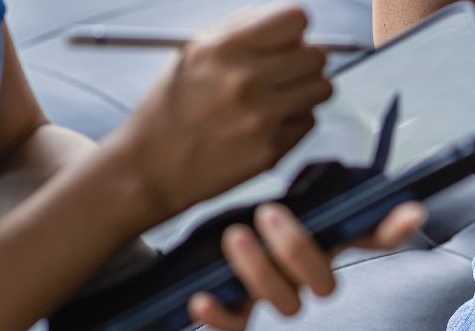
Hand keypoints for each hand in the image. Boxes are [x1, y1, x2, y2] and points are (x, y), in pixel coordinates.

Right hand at [109, 3, 331, 218]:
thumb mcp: (194, 53)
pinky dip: (295, 121)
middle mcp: (246, 80)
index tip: (289, 38)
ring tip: (278, 97)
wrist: (152, 167)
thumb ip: (244, 31)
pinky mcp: (272, 149)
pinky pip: (309, 121)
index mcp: (224, 48)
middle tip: (286, 71)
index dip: (295, 28)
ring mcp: (262, 118)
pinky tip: (266, 125)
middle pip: (317, 54)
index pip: (296, 19)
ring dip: (306, 90)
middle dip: (305, 60)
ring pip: (322, 88)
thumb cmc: (172, 108)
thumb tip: (293, 24)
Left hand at [188, 201, 425, 330]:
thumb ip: (318, 185)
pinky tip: (201, 299)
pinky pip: (238, 327)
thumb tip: (353, 167)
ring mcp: (277, 295)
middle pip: (325, 285)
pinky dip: (220, 317)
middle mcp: (308, 275)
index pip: (374, 238)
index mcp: (326, 241)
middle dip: (297, 249)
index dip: (395, 230)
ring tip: (235, 236)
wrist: (204, 234)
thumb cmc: (254, 214)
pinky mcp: (240, 310)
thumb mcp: (285, 195)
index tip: (412, 212)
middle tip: (269, 214)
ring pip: (287, 306)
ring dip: (260, 271)